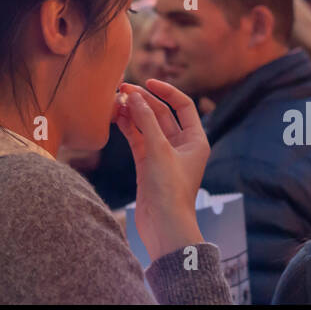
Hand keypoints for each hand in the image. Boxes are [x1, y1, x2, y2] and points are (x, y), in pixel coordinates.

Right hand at [114, 79, 210, 260]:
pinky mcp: (148, 165)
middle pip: (162, 114)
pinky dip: (128, 128)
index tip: (147, 82)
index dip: (165, 91)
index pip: (182, 105)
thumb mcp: (159, 150)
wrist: (163, 227)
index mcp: (195, 140)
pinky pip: (138, 139)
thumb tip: (133, 95)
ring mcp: (163, 155)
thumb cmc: (169, 191)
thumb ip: (145, 120)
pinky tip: (116, 117)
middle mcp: (181, 145)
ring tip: (115, 101)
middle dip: (143, 101)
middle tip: (122, 90)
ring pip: (147, 126)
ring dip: (133, 113)